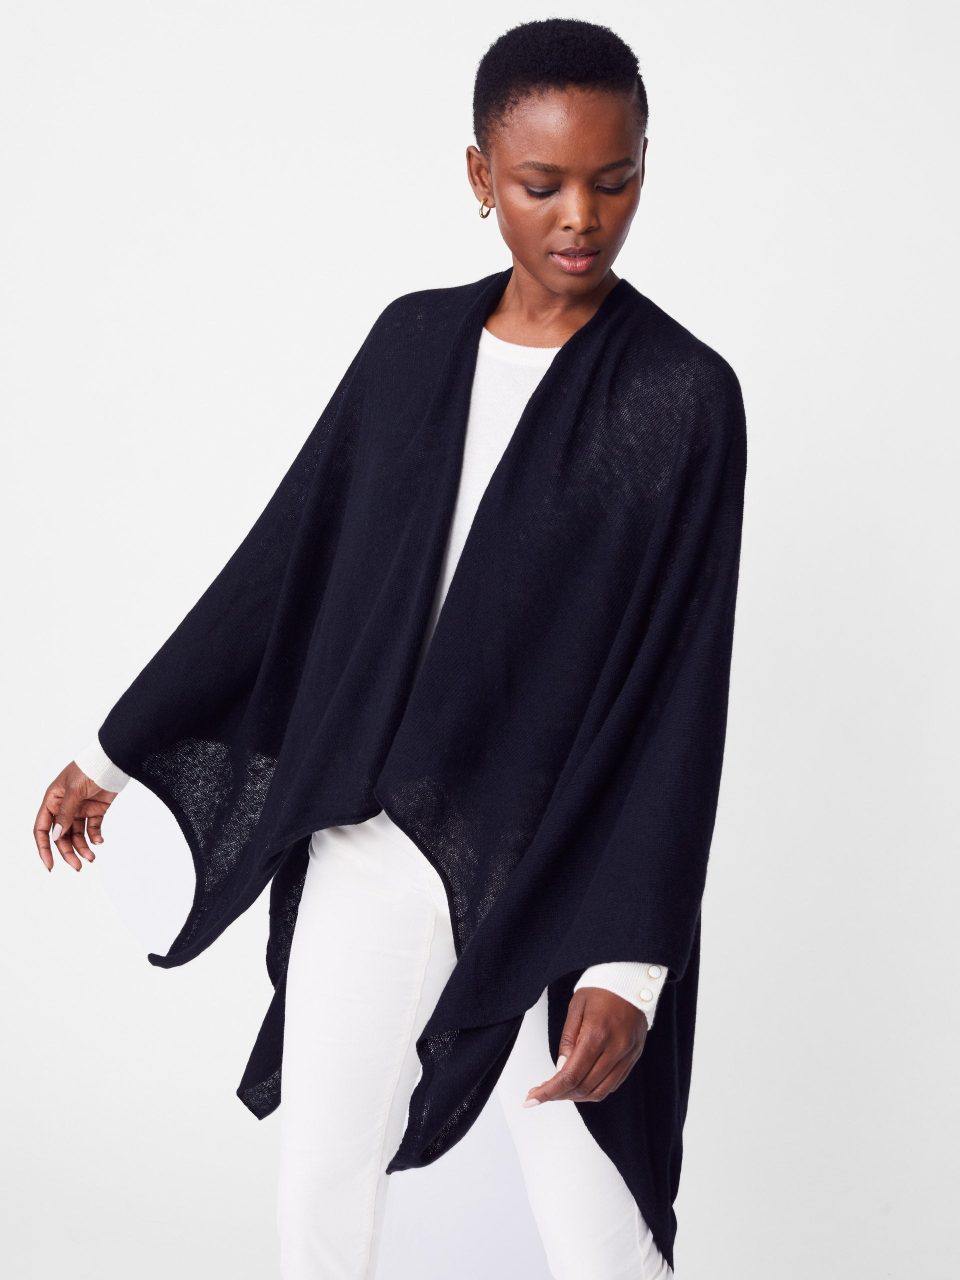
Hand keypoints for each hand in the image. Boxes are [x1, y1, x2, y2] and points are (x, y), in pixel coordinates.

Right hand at [34, 761, 119, 871]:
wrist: (113, 761)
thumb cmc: (89, 769)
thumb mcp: (74, 791)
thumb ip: (65, 813)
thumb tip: (57, 836)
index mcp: (52, 801)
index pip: (42, 829)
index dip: (44, 847)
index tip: (50, 864)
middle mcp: (64, 807)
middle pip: (61, 836)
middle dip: (68, 852)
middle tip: (78, 866)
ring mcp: (80, 809)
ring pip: (77, 835)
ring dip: (83, 847)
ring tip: (91, 858)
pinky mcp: (96, 810)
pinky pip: (92, 828)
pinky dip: (95, 836)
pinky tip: (100, 841)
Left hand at [523, 986, 648, 1106]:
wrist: (630, 979)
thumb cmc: (601, 989)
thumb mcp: (576, 1007)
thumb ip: (568, 1040)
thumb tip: (560, 1069)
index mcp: (597, 1034)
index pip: (570, 1075)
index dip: (549, 1092)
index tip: (532, 1099)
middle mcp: (616, 1048)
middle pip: (584, 1087)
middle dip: (559, 1095)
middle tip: (541, 1092)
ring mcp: (628, 1054)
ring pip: (600, 1091)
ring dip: (577, 1096)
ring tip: (560, 1090)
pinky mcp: (634, 1057)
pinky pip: (613, 1083)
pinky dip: (595, 1089)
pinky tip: (581, 1082)